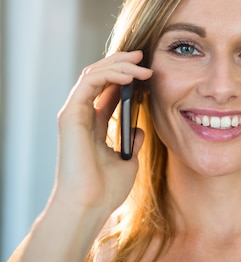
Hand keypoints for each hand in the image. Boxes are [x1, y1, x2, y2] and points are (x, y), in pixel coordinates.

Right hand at [52, 50, 152, 217]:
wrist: (89, 206)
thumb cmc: (105, 190)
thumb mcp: (128, 161)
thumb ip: (132, 142)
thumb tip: (141, 129)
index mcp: (94, 125)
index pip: (108, 89)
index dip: (127, 76)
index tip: (149, 70)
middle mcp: (82, 116)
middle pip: (100, 76)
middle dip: (122, 62)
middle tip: (144, 55)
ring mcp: (75, 114)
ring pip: (94, 74)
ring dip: (119, 64)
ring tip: (142, 63)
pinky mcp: (70, 115)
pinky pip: (90, 82)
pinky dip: (110, 74)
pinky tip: (130, 75)